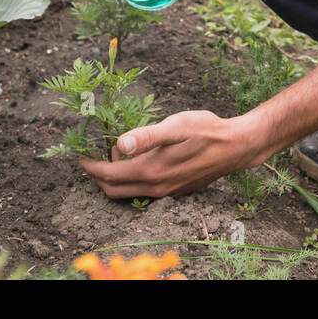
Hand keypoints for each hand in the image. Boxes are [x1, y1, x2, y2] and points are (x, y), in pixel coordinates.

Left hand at [79, 111, 262, 198]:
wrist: (236, 147)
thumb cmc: (207, 131)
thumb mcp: (176, 126)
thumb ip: (147, 136)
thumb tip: (119, 143)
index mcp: (151, 171)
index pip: (109, 175)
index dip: (91, 167)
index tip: (81, 156)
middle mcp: (156, 187)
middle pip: (114, 190)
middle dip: (100, 175)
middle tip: (98, 154)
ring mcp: (167, 192)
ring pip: (130, 192)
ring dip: (118, 176)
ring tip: (120, 152)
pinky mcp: (176, 191)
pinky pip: (145, 191)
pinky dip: (134, 179)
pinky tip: (142, 159)